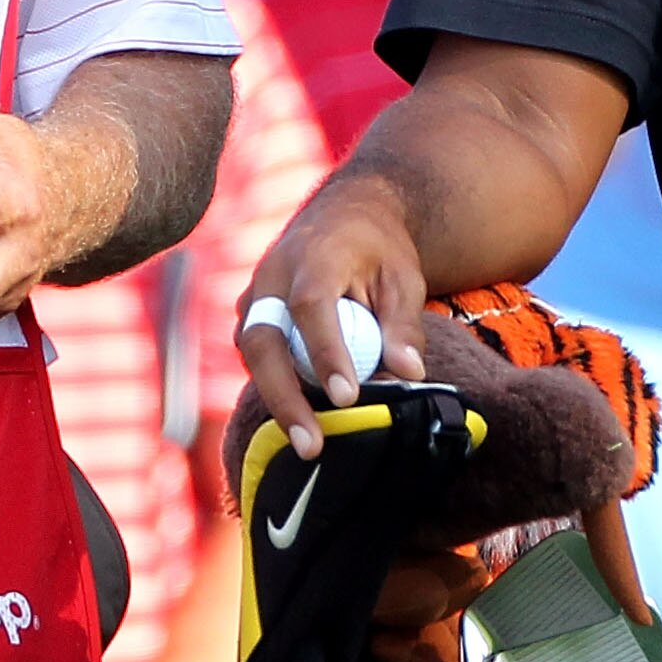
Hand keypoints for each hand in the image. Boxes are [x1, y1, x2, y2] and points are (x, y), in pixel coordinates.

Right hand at [237, 173, 430, 457]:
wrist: (344, 216)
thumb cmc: (380, 249)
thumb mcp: (404, 278)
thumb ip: (403, 325)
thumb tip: (409, 374)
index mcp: (315, 256)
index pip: (311, 307)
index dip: (325, 354)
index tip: (347, 399)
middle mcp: (273, 275)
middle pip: (264, 340)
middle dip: (284, 397)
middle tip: (312, 445)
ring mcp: (255, 296)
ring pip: (253, 354)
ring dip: (277, 401)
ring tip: (310, 445)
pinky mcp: (252, 316)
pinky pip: (256, 357)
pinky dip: (277, 388)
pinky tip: (302, 423)